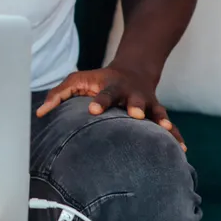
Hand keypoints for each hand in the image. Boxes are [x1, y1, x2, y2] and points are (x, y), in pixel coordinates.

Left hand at [36, 67, 185, 150]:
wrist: (133, 71)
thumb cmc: (97, 81)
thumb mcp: (77, 81)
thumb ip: (58, 95)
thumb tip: (38, 114)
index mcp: (110, 87)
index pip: (103, 94)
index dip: (98, 101)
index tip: (93, 109)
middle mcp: (131, 94)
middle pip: (133, 100)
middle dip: (135, 106)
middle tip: (135, 115)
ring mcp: (147, 103)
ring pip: (156, 111)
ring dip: (160, 120)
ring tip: (166, 130)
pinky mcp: (158, 113)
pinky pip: (169, 125)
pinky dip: (176, 136)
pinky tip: (182, 150)